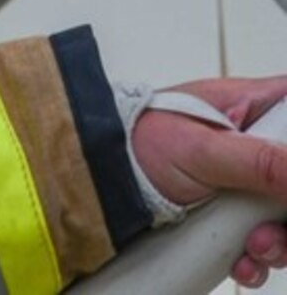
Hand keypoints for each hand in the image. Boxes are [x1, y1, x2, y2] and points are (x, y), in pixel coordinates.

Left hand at [132, 75, 286, 287]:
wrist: (99, 179)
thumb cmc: (138, 142)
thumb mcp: (202, 149)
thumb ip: (260, 161)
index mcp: (250, 106)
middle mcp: (254, 143)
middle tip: (271, 229)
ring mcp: (246, 182)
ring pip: (284, 216)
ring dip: (279, 241)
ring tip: (254, 246)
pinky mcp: (233, 214)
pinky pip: (264, 240)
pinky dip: (257, 257)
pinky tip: (241, 261)